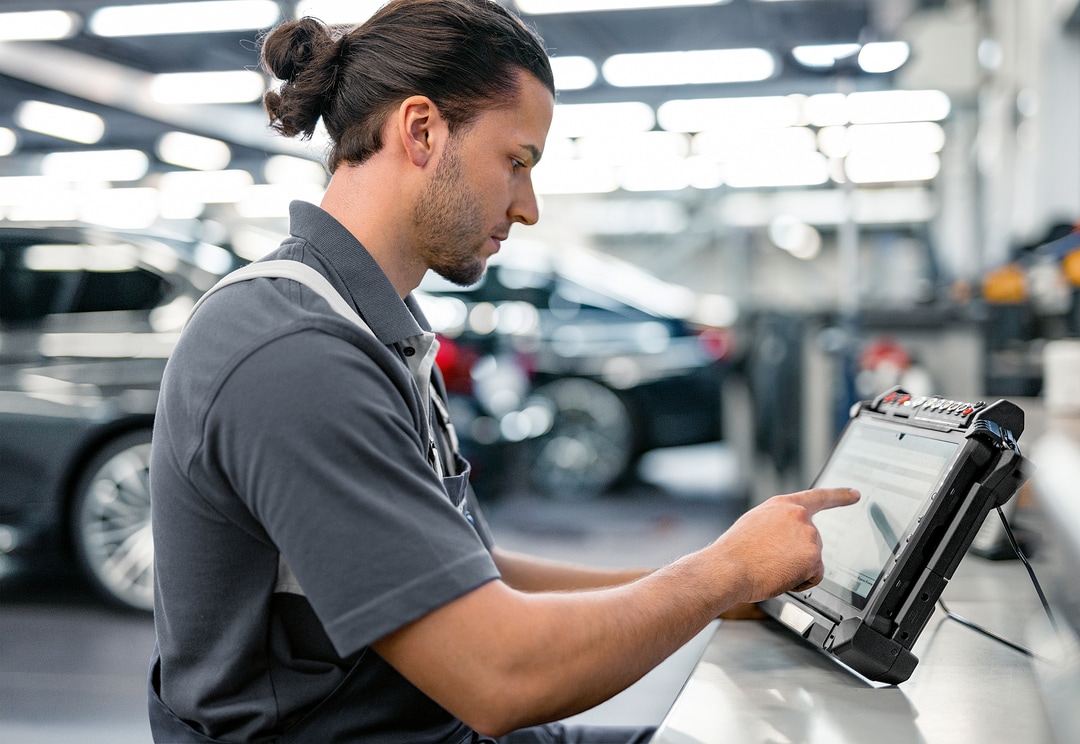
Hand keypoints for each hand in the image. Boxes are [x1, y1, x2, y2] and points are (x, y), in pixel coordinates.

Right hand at [710, 488, 859, 604]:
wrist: (728, 568)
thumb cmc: (735, 552)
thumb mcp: (755, 524)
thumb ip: (778, 523)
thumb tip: (787, 536)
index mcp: (782, 505)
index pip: (818, 497)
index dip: (839, 496)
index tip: (855, 494)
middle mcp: (798, 516)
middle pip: (813, 540)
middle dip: (797, 554)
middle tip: (771, 559)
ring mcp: (808, 536)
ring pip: (812, 559)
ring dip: (797, 568)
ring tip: (770, 566)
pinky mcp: (813, 557)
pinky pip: (815, 576)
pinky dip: (801, 581)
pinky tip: (781, 576)